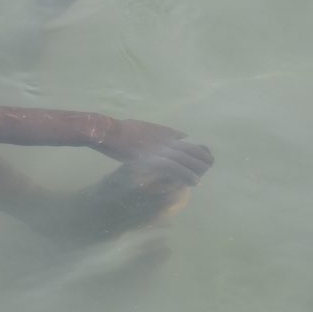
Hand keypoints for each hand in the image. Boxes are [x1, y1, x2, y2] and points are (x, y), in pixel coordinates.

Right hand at [94, 118, 213, 185]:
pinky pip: (178, 168)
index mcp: (166, 132)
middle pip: (195, 150)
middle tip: (200, 172)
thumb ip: (153, 135)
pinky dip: (187, 176)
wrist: (110, 133)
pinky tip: (193, 182)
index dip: (196, 152)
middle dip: (202, 161)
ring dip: (197, 170)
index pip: (190, 142)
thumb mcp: (142, 128)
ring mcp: (163, 149)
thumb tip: (154, 141)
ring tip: (197, 180)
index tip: (196, 160)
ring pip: (190, 160)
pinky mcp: (156, 159)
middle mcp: (169, 140)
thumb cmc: (120, 130)